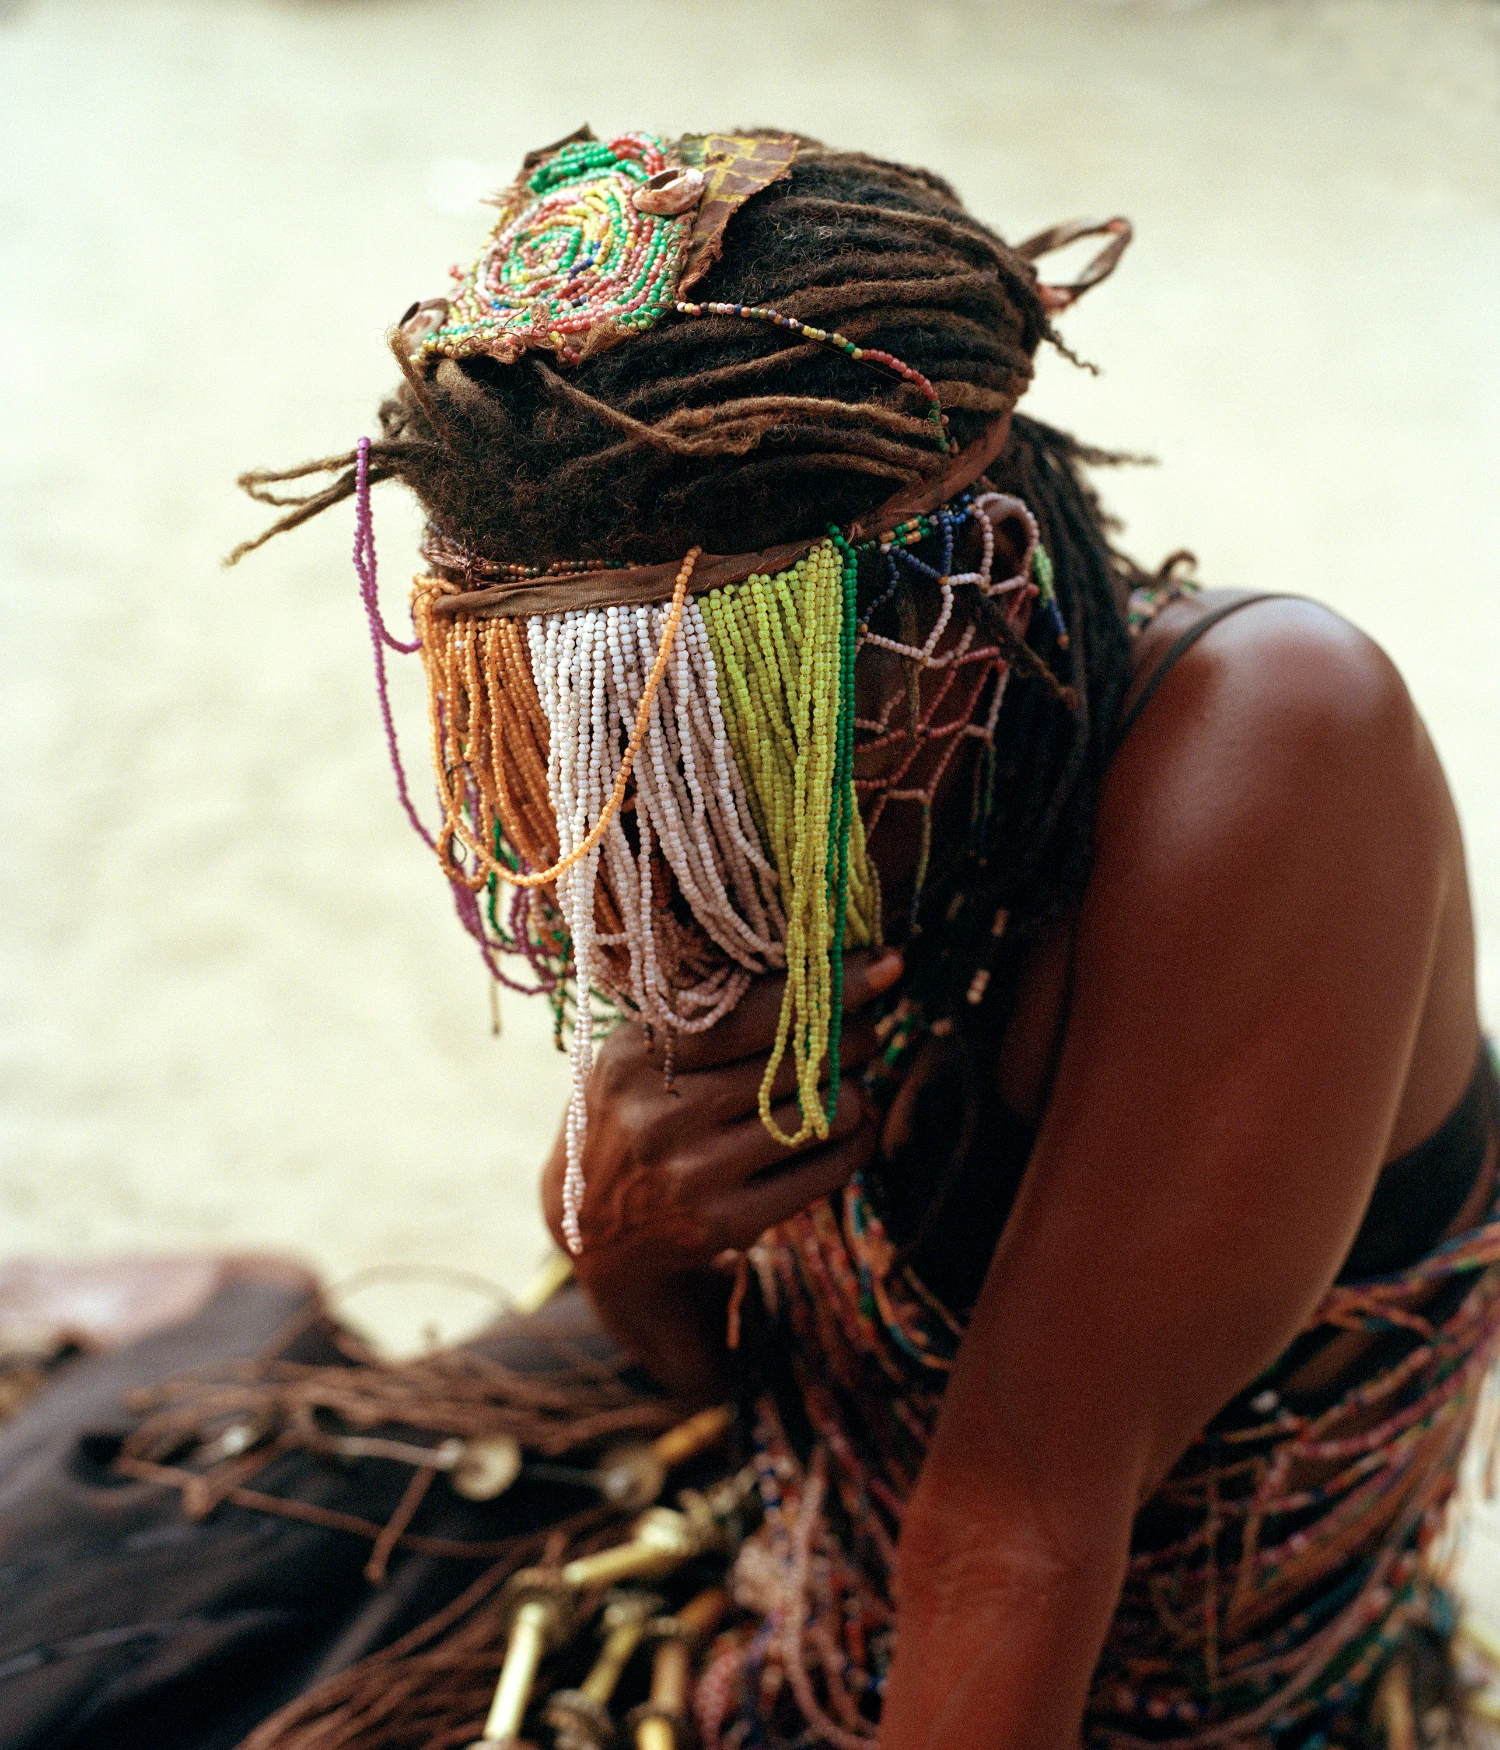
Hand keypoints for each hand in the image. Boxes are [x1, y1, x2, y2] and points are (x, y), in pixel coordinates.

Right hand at [540, 949, 903, 1393]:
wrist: (600, 1225)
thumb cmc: (640, 1109)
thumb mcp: (641, 1052)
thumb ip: (705, 1011)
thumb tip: (816, 960)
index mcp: (637, 1058)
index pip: (752, 1012)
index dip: (828, 984)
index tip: (885, 963)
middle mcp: (661, 1117)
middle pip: (801, 1059)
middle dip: (852, 1036)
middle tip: (859, 1030)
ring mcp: (694, 1176)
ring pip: (826, 1113)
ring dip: (855, 1091)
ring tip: (843, 1082)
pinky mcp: (729, 1223)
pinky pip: (829, 1168)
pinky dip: (854, 1140)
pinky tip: (845, 1128)